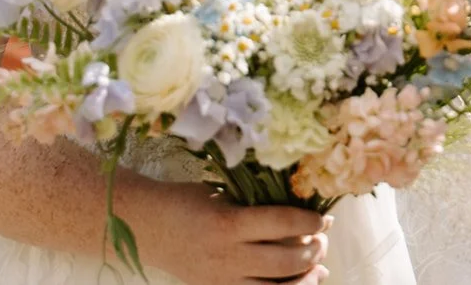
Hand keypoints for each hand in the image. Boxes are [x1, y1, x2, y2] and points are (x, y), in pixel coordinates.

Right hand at [134, 182, 332, 284]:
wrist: (146, 228)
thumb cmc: (187, 202)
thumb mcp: (224, 195)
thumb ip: (259, 206)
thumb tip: (303, 215)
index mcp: (229, 222)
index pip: (282, 223)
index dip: (310, 221)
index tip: (324, 218)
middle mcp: (227, 255)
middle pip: (285, 260)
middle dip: (313, 250)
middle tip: (322, 240)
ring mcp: (221, 279)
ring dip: (304, 278)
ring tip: (317, 265)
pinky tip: (301, 282)